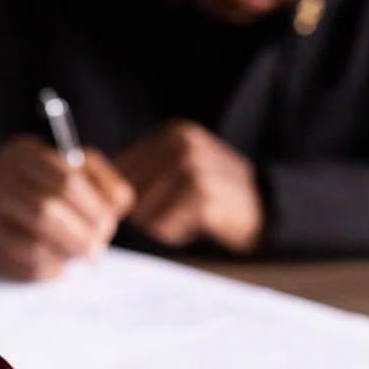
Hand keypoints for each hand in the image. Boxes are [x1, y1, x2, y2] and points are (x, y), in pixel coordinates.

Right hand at [0, 134, 133, 279]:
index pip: (65, 180)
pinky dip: (49, 271)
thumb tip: (113, 207)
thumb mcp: (87, 175)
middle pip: (45, 212)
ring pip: (32, 245)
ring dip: (64, 255)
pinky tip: (59, 265)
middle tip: (96, 249)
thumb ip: (107, 186)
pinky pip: (21, 267)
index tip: (106, 224)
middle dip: (79, 236)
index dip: (92, 208)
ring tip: (77, 255)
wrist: (17, 206)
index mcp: (21, 153)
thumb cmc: (59, 189)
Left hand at [115, 120, 263, 253]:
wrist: (268, 209)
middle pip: (128, 193)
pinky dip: (175, 234)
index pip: (120, 169)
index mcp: (172, 133)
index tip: (154, 203)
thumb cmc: (216, 195)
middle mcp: (180, 144)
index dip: (128, 196)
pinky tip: (198, 225)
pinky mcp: (200, 195)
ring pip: (142, 212)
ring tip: (189, 216)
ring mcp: (191, 167)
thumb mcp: (183, 167)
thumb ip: (146, 171)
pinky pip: (162, 227)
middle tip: (179, 211)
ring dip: (161, 225)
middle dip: (146, 212)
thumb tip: (100, 193)